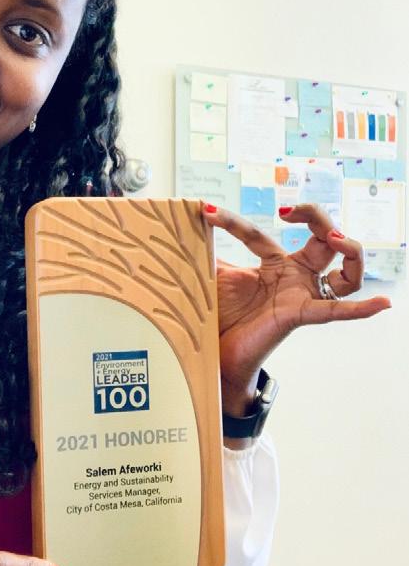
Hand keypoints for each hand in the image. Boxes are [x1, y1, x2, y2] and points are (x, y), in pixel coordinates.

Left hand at [202, 202, 390, 414]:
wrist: (217, 355)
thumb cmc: (222, 318)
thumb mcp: (212, 279)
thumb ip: (205, 254)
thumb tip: (182, 227)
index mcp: (272, 264)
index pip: (257, 233)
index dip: (232, 221)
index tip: (208, 211)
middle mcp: (294, 275)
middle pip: (323, 237)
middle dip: (315, 215)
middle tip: (290, 209)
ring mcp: (303, 294)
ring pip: (346, 267)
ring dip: (349, 248)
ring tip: (334, 238)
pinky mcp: (303, 314)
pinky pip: (338, 311)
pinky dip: (362, 308)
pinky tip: (383, 304)